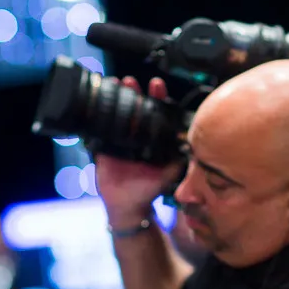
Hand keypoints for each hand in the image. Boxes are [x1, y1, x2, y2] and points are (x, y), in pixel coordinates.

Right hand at [95, 76, 183, 226]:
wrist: (128, 207)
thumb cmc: (149, 190)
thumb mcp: (168, 173)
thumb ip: (180, 159)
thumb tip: (191, 144)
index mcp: (151, 137)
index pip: (155, 111)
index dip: (157, 97)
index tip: (156, 85)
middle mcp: (135, 135)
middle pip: (135, 107)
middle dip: (134, 92)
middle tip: (133, 82)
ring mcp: (118, 141)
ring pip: (117, 114)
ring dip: (116, 98)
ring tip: (116, 85)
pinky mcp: (103, 149)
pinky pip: (99, 131)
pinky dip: (97, 118)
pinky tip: (97, 106)